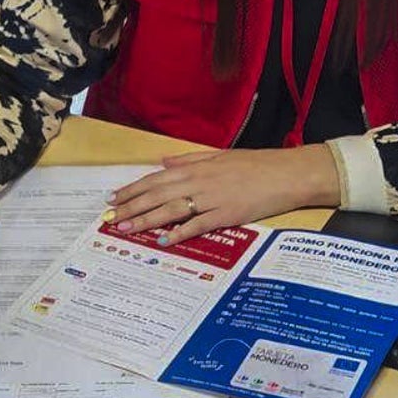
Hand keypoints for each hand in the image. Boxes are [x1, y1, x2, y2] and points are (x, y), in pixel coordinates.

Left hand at [105, 146, 341, 245]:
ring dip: (145, 220)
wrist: (287, 173)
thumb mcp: (219, 156)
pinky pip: (197, 225)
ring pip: (171, 210)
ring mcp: (212, 199)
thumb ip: (189, 160)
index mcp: (196, 167)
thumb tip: (163, 161)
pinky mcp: (226, 215)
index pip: (155, 179)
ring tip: (125, 229)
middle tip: (109, 218)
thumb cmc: (255, 164)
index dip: (132, 189)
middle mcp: (199, 181)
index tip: (113, 198)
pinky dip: (179, 233)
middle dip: (131, 207)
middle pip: (156, 195)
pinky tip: (163, 241)